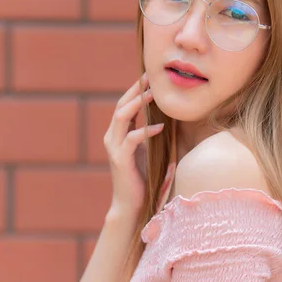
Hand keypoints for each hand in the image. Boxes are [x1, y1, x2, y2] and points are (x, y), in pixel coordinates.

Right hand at [103, 72, 163, 214]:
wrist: (131, 204)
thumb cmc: (143, 177)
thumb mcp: (148, 151)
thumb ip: (150, 134)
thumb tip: (169, 117)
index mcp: (118, 134)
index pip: (125, 105)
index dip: (136, 90)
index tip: (150, 77)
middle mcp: (112, 137)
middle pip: (121, 106)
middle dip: (135, 90)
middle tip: (150, 78)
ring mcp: (114, 148)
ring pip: (121, 118)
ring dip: (138, 104)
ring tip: (154, 95)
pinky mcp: (120, 160)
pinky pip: (131, 140)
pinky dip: (146, 131)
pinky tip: (161, 127)